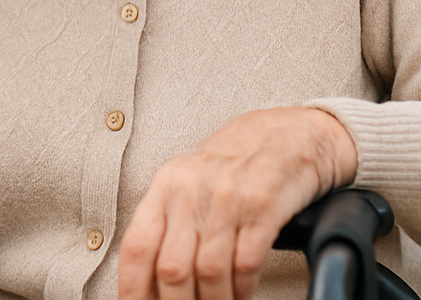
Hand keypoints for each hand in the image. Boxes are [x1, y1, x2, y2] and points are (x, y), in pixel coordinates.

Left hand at [117, 108, 355, 299]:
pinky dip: (243, 288)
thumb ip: (168, 225)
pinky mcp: (264, 206)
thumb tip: (148, 281)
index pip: (137, 247)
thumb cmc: (233, 167)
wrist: (286, 136)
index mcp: (165, 186)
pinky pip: (246, 263)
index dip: (134, 288)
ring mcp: (228, 197)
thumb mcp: (188, 183)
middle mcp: (192, 190)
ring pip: (209, 272)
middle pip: (172, 268)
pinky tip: (242, 290)